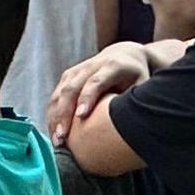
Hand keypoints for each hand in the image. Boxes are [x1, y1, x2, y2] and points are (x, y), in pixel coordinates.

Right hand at [44, 42, 158, 134]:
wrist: (125, 54)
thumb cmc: (137, 76)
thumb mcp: (142, 85)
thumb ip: (136, 102)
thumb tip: (131, 128)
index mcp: (113, 66)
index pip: (96, 81)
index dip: (87, 97)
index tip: (81, 116)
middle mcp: (91, 65)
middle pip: (72, 88)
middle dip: (64, 113)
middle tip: (63, 138)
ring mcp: (77, 70)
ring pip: (60, 93)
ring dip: (54, 117)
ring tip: (56, 140)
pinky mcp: (68, 76)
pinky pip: (55, 96)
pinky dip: (52, 114)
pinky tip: (53, 132)